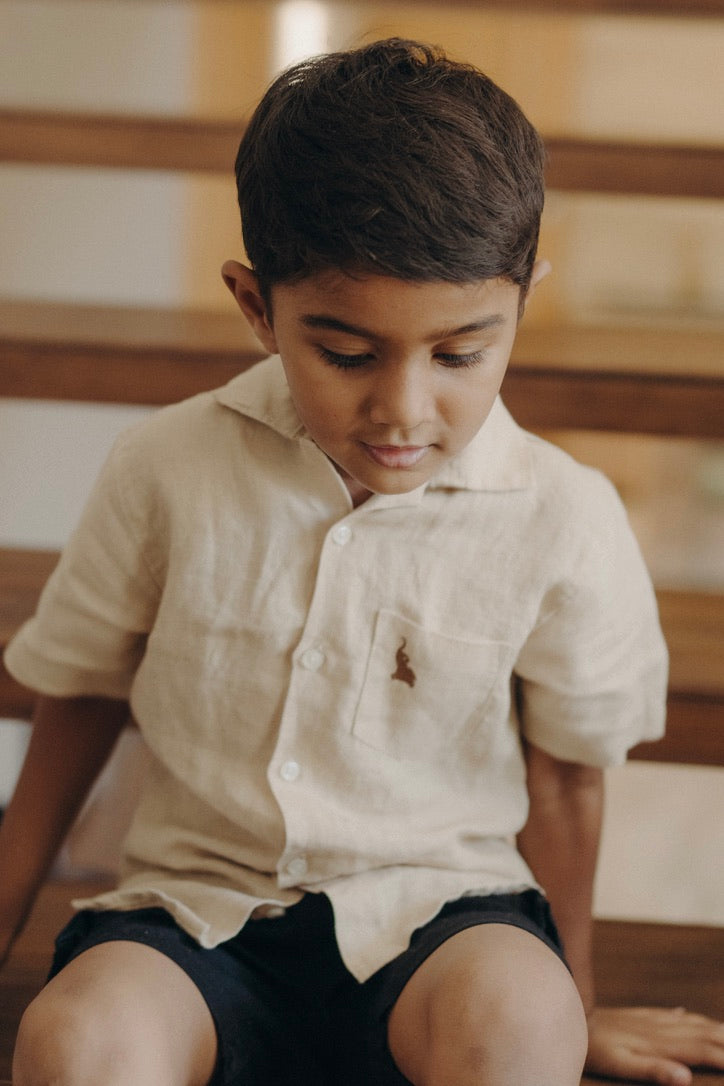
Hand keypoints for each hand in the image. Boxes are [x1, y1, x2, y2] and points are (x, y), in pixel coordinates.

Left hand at [586, 1006, 723, 1084]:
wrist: (573, 1019)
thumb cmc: (596, 1049)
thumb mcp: (621, 1064)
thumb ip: (654, 1070)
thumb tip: (686, 1077)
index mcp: (662, 1042)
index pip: (705, 1050)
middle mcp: (662, 1027)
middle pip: (705, 1033)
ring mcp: (652, 1019)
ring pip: (691, 1021)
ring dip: (714, 1027)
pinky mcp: (641, 1015)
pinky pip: (672, 1015)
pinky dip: (688, 1018)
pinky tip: (688, 1015)